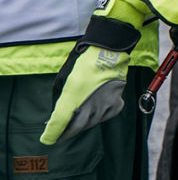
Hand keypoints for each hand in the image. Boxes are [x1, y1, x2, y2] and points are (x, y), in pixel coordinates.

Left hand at [40, 15, 140, 143]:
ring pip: (91, 123)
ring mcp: (105, 105)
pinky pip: (105, 116)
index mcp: (73, 98)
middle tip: (61, 133)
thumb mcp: (63, 79)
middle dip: (66, 132)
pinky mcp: (117, 103)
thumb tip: (59, 112)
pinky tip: (95, 112)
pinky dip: (99, 116)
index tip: (48, 139)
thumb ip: (61, 99)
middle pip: (76, 127)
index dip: (52, 134)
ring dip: (82, 124)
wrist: (108, 50)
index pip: (59, 123)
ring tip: (77, 122)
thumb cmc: (82, 62)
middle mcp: (90, 105)